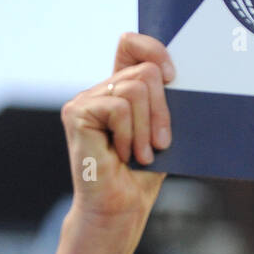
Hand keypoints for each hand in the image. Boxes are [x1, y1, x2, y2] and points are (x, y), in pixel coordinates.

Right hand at [61, 33, 174, 236]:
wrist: (119, 209)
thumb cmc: (142, 175)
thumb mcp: (161, 131)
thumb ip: (163, 101)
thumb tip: (177, 75)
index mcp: (119, 90)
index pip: (131, 44)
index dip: (154, 50)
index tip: (173, 77)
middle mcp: (99, 90)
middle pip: (145, 71)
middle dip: (162, 110)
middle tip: (161, 144)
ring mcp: (84, 100)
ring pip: (136, 88)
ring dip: (148, 128)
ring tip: (142, 154)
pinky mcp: (76, 112)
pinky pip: (119, 107)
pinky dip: (130, 135)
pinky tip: (122, 155)